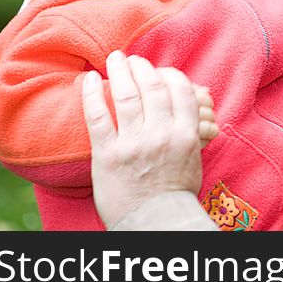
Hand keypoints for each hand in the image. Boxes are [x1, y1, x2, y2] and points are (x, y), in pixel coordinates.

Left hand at [81, 50, 212, 229]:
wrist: (154, 223)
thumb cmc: (176, 194)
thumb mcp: (194, 159)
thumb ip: (191, 131)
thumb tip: (192, 109)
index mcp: (186, 134)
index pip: (179, 90)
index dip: (168, 73)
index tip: (159, 70)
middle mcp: (161, 135)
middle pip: (152, 87)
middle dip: (141, 67)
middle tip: (133, 59)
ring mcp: (133, 144)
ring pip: (126, 96)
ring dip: (119, 72)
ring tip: (114, 59)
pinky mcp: (107, 155)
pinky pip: (97, 117)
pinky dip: (91, 94)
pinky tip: (88, 79)